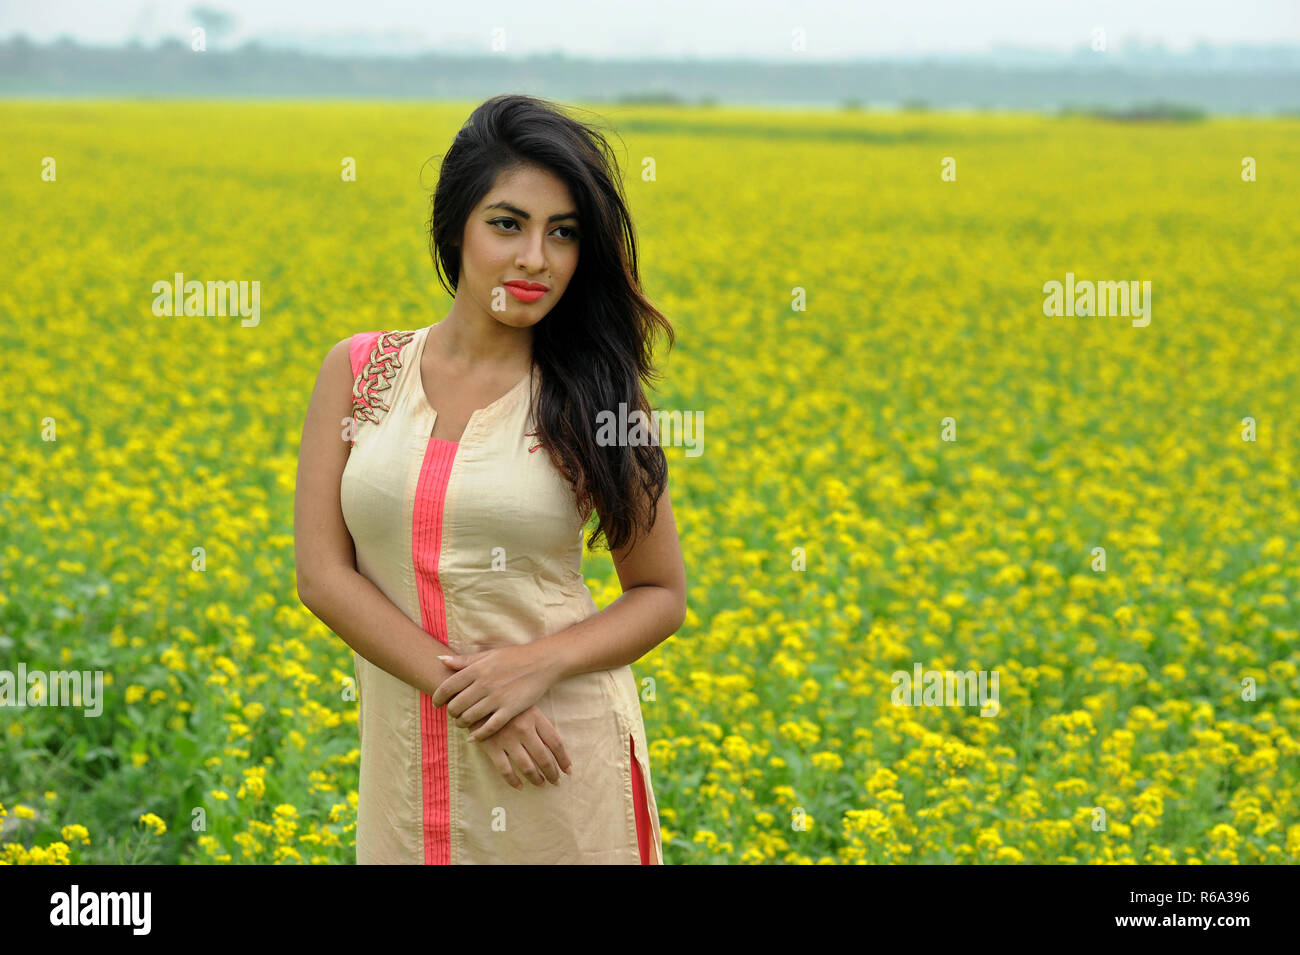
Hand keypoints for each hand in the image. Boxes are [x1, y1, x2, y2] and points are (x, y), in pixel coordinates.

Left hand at [431, 643, 561, 741]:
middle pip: (456, 705)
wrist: (542, 661)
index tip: (437, 704)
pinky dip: (479, 735)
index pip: (447, 687)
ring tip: (463, 723)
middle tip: (453, 714)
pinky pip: (489, 727)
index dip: (437, 698)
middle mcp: (484, 684)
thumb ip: (464, 660)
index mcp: (477, 669)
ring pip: (469, 718)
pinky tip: (474, 737)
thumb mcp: (488, 654)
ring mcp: (497, 698)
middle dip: (451, 712)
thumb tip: (440, 659)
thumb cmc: (514, 657)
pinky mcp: (510, 709)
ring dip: (462, 723)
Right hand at [465, 705, 572, 788]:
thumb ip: (539, 724)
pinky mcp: (491, 746)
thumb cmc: (506, 701)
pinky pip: (505, 770)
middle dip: (552, 773)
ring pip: (527, 766)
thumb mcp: (526, 705)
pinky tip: (519, 786)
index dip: (563, 759)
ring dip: (536, 779)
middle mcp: (524, 729)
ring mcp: (507, 739)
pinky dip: (513, 781)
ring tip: (541, 784)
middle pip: (543, 757)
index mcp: (535, 717)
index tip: (568, 770)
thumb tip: (556, 748)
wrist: (476, 695)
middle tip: (556, 782)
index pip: (556, 743)